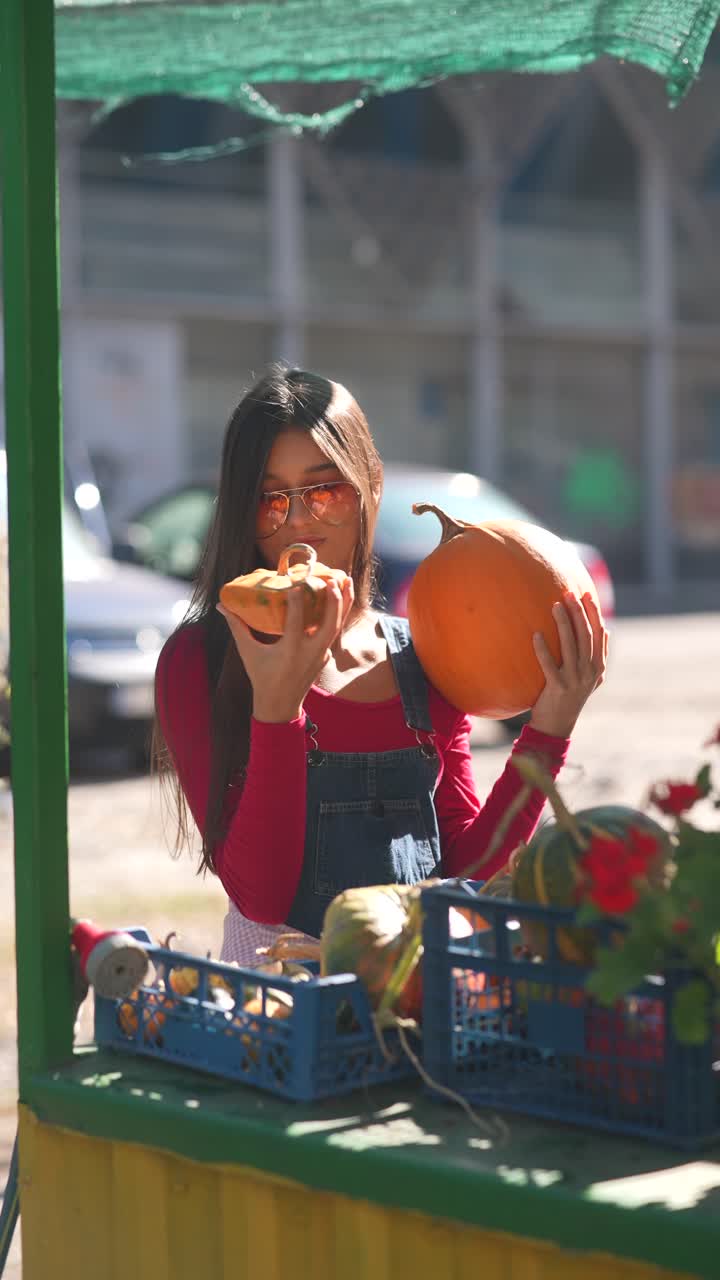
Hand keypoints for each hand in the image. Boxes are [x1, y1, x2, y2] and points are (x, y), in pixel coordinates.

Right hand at [216, 575, 352, 722]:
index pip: (295, 622)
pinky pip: (334, 632)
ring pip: (338, 626)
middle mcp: (310, 652)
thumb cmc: (261, 677)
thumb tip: (222, 605)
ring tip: (346, 580)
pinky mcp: (325, 656)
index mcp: (290, 651)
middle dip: (334, 601)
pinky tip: (340, 598)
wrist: (280, 706)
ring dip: (344, 603)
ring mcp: (321, 655)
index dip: (297, 602)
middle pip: (329, 624)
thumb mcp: (248, 652)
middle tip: (332, 580)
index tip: (298, 583)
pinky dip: (338, 614)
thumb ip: (237, 627)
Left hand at [529, 591, 607, 738]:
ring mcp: (574, 680)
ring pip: (571, 646)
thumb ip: (599, 654)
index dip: (594, 612)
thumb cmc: (571, 696)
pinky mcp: (557, 687)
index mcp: (598, 666)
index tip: (586, 594)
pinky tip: (536, 634)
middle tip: (569, 593)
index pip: (599, 633)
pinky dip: (543, 649)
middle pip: (586, 635)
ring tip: (555, 605)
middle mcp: (589, 671)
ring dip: (564, 623)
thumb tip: (607, 629)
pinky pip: (549, 664)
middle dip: (579, 612)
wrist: (557, 725)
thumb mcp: (592, 678)